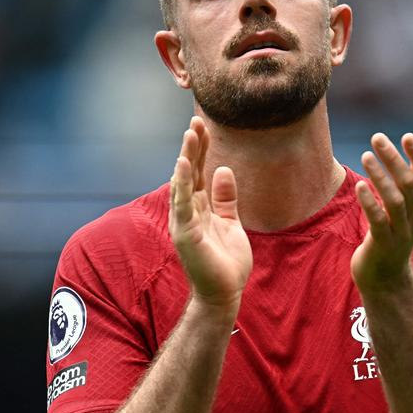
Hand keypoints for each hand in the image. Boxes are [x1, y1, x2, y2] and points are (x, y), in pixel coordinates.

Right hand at [169, 117, 252, 308]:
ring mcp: (184, 221)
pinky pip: (183, 204)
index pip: (197, 171)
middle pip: (189, 172)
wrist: (224, 293)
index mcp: (199, 207)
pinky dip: (182, 183)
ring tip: (190, 134)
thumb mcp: (231, 223)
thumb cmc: (226, 262)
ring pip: (183, 183)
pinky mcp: (184, 233)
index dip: (200, 148)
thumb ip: (225, 198)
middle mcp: (187, 211)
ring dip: (186, 158)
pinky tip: (183, 164)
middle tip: (196, 120)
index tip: (204, 125)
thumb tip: (223, 169)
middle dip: (193, 146)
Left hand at [351, 132, 412, 291]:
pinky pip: (377, 221)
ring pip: (394, 200)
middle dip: (394, 159)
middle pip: (409, 184)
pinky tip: (359, 186)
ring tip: (365, 155)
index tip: (407, 136)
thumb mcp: (410, 209)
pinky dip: (369, 202)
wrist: (386, 279)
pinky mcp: (382, 244)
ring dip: (380, 176)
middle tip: (377, 137)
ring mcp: (400, 232)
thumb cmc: (394, 237)